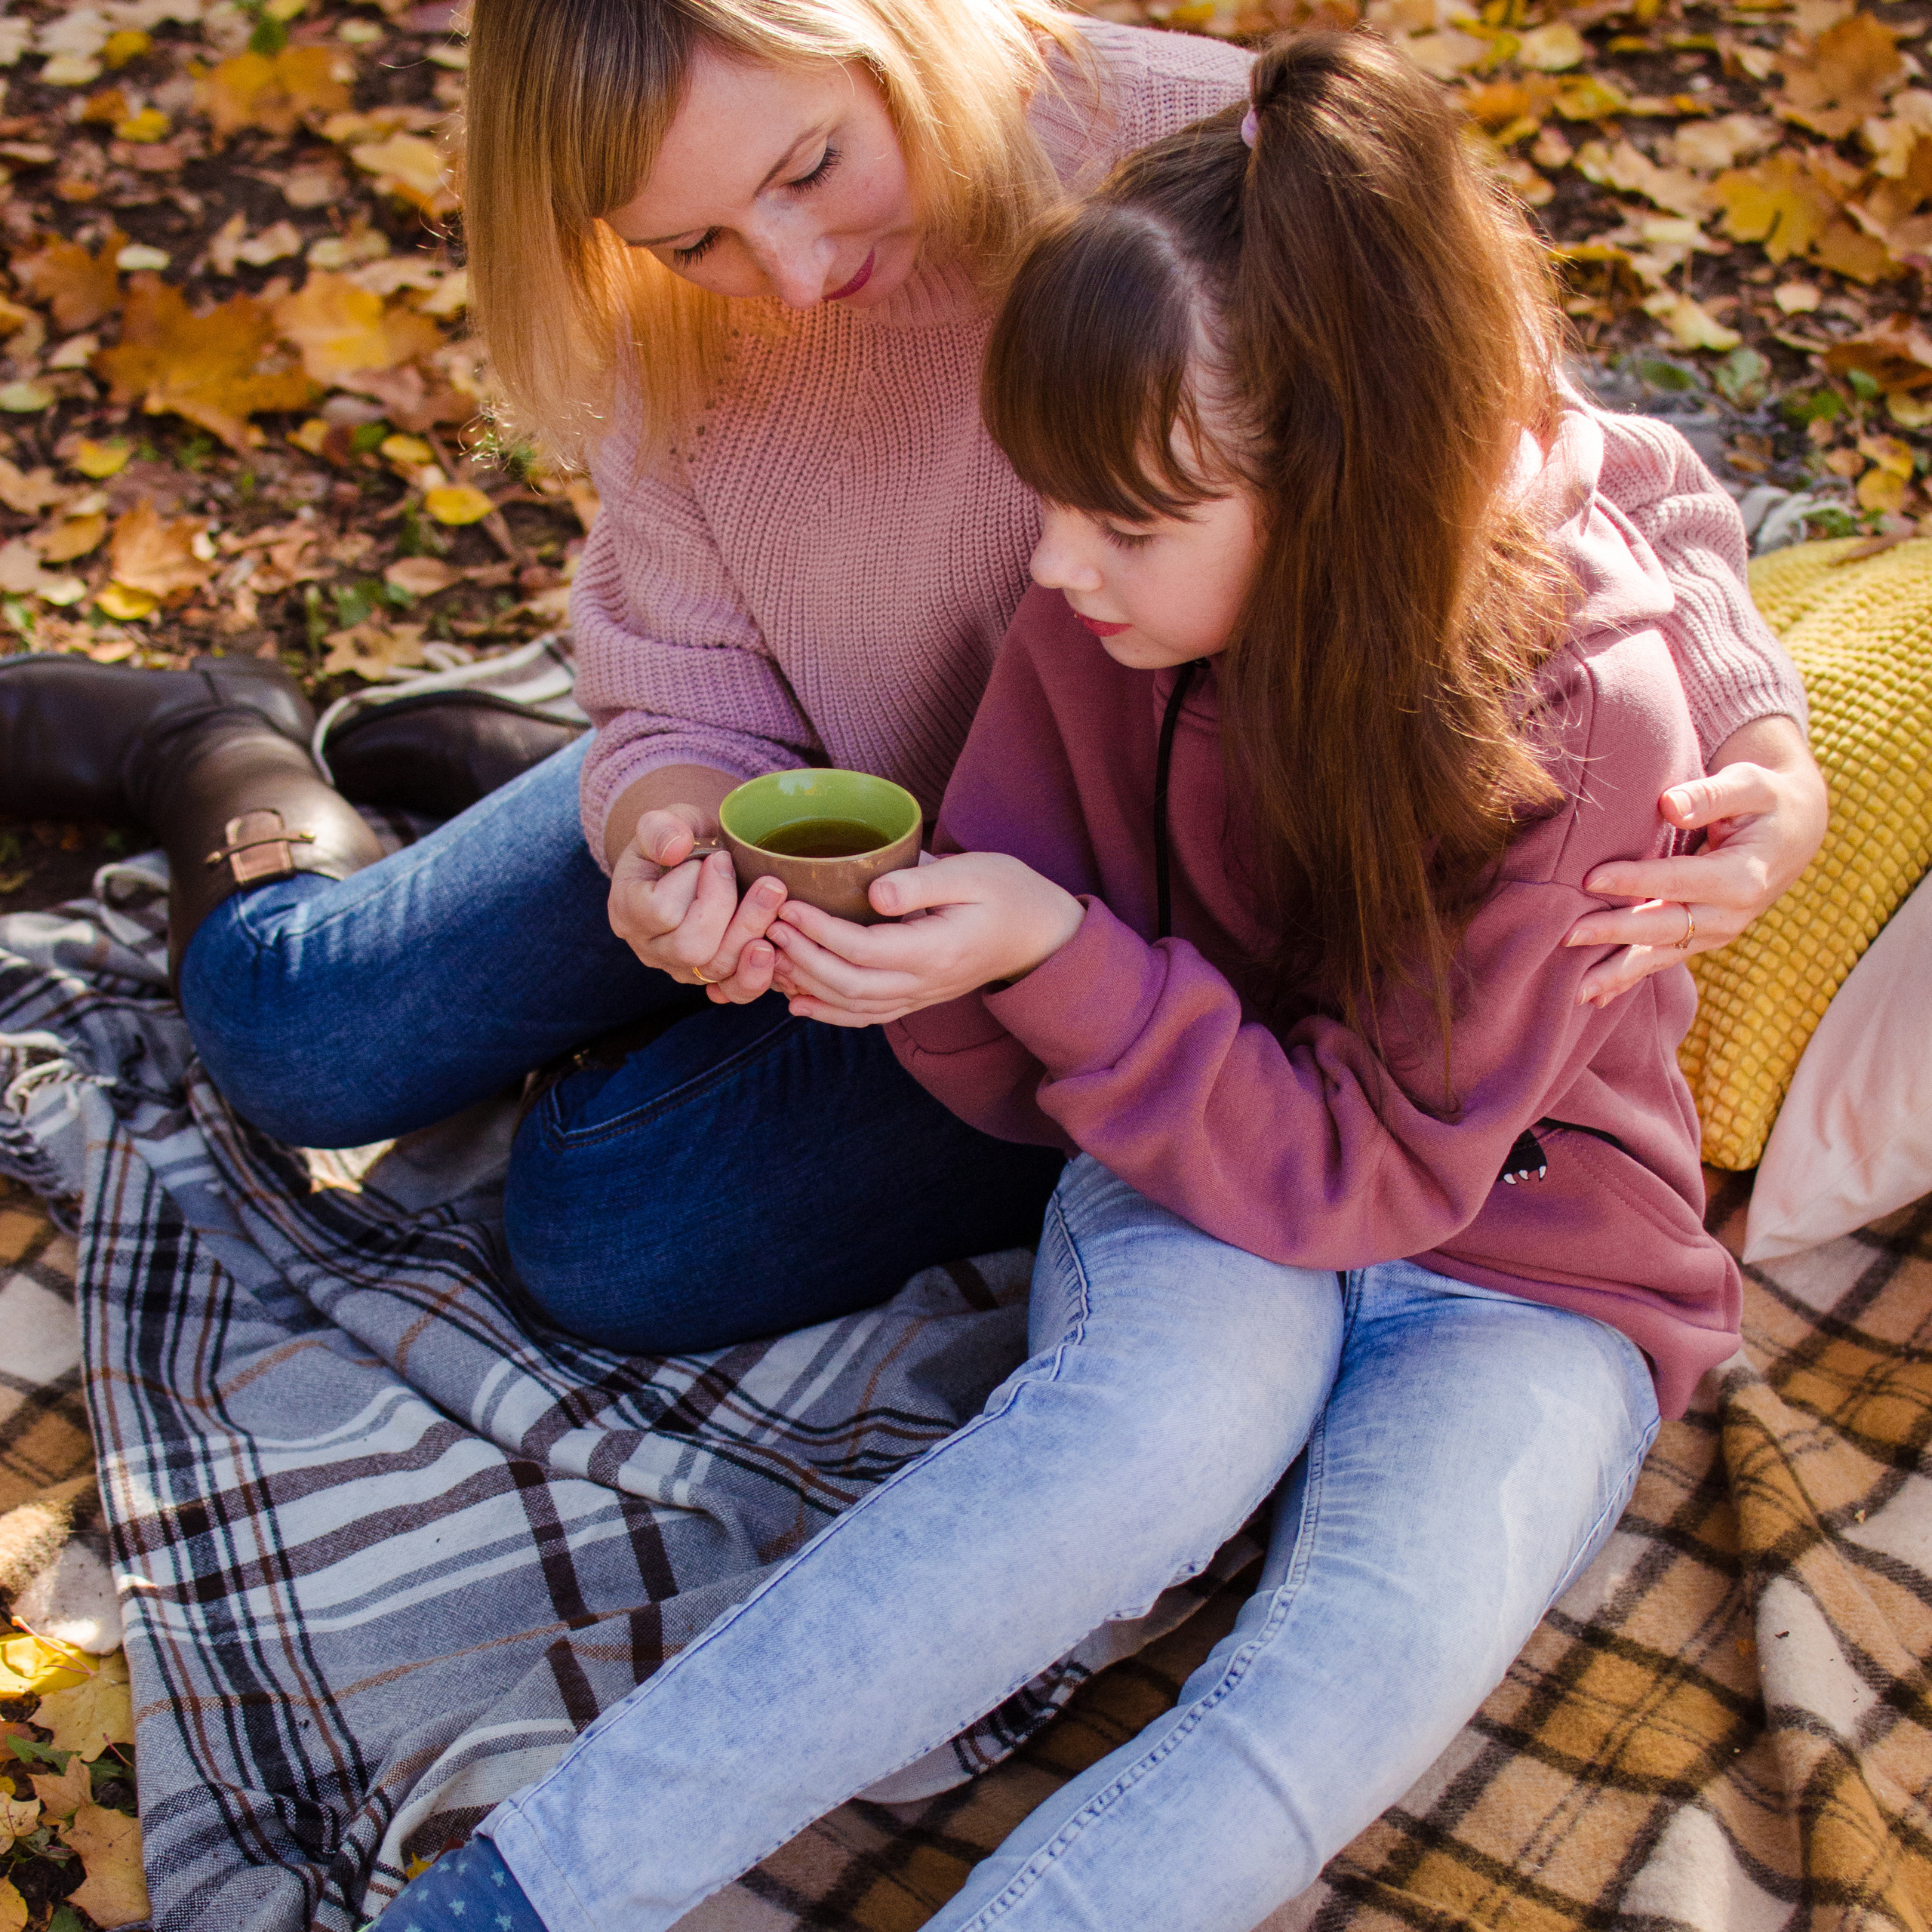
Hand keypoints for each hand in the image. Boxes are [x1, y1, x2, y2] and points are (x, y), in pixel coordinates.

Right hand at [608, 805, 787, 1002]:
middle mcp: (649, 947)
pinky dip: (758, 973)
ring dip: (752, 932)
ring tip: (775, 896)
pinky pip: (734, 991)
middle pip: (691, 949)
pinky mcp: (711, 979)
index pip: (661, 912)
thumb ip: (661, 828)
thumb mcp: (664, 821)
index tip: (718, 857)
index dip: (695, 885)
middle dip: (731, 910)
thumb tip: (677, 847)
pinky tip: (774, 947)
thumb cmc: (678, 841)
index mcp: (627, 909)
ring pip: (716, 970)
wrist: (693, 863)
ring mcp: (680, 968)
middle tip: (760, 878)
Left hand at [767, 851, 1084, 1026]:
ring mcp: (919, 997)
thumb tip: (873, 892)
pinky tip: (795, 1002)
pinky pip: (865, 1015)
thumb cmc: (1007, 892)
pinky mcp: (915, 999)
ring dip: (806, 986)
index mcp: (935, 950)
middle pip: (848, 984)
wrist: (1041, 935)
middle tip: (768, 926)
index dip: (819, 931)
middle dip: (802, 959)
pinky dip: (827, 1012)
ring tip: (770, 957)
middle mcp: (924, 983)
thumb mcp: (971, 873)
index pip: (863, 948)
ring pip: (852, 1006)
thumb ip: (921, 882)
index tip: (788, 905)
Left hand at [1563, 715, 1827, 1006]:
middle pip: (1665, 926)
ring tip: (1575, 991)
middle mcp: (1730, 914)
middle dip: (1616, 933)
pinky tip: (1596, 998)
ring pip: (1661, 955)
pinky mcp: (1703, 939)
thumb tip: (1670, 805)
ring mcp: (1717, 932)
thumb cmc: (1765, 801)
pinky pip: (1663, 960)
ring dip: (1617, 973)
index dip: (1634, 880)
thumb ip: (1710, 795)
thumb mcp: (1749, 785)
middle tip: (1567, 935)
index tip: (1589, 879)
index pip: (1678, 879)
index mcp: (1742, 876)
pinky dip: (1629, 979)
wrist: (1794, 832)